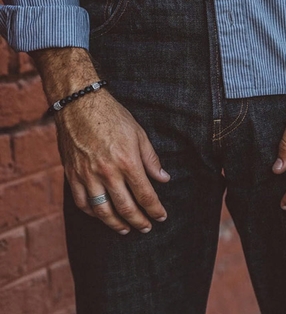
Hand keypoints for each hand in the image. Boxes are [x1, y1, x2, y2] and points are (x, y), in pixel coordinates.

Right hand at [56, 89, 169, 234]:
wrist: (80, 105)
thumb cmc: (113, 117)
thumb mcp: (139, 134)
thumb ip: (151, 159)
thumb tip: (164, 178)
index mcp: (127, 162)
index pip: (145, 195)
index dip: (155, 209)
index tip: (161, 216)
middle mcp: (107, 172)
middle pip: (126, 208)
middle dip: (139, 221)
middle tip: (147, 227)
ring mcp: (87, 175)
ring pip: (103, 211)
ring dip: (116, 224)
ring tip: (125, 230)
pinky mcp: (72, 175)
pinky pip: (82, 203)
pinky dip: (93, 214)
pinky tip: (102, 216)